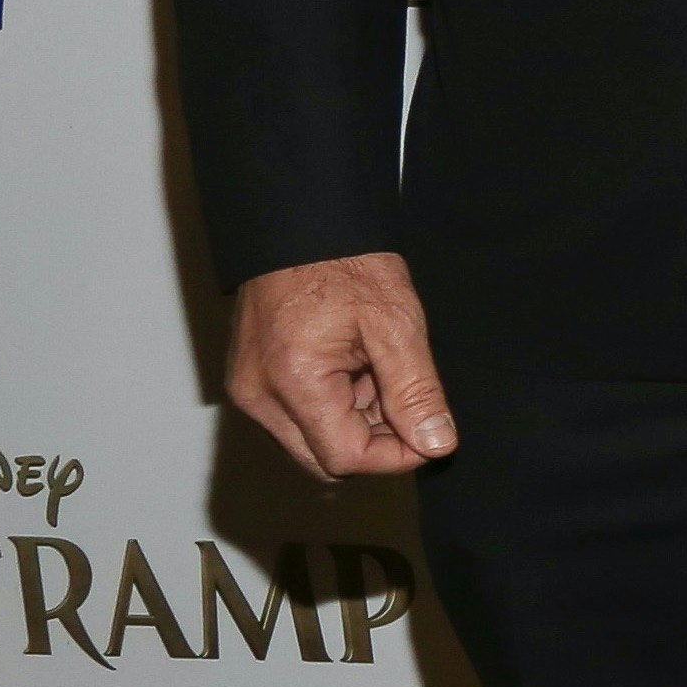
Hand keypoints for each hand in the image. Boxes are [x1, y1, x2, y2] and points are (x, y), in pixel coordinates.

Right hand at [225, 253, 452, 479]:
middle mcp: (258, 397)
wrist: (301, 225)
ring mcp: (249, 391)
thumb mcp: (397, 324)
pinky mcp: (251, 382)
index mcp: (292, 382)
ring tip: (377, 372)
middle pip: (324, 461)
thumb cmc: (346, 263)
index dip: (396, 456)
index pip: (346, 458)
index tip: (431, 434)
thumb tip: (437, 443)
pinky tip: (355, 370)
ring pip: (310, 444)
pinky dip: (332, 408)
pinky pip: (296, 419)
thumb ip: (416, 390)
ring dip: (354, 425)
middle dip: (375, 443)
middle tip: (408, 400)